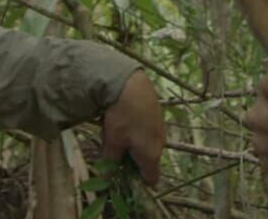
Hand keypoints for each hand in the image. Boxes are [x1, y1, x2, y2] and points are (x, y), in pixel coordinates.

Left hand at [102, 70, 164, 184]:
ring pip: (147, 144)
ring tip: (117, 131)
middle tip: (114, 151)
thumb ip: (111, 162)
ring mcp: (161, 128)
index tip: (123, 177)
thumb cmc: (123, 117)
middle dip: (132, 160)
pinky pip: (148, 130)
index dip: (138, 182)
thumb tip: (107, 179)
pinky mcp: (158, 114)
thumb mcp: (112, 141)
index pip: (152, 179)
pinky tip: (125, 118)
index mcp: (151, 156)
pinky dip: (138, 130)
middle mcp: (160, 144)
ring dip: (134, 143)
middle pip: (148, 161)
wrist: (132, 85)